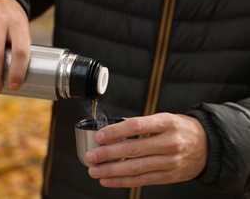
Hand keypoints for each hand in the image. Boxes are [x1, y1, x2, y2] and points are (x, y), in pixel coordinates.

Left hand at [85, 113, 207, 186]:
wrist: (208, 146)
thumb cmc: (180, 129)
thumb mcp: (164, 118)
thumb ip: (141, 123)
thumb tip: (114, 127)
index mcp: (166, 123)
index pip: (136, 126)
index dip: (115, 132)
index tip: (99, 136)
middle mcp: (169, 142)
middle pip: (133, 149)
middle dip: (108, 154)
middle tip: (90, 156)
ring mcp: (170, 161)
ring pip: (136, 167)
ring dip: (111, 170)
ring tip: (94, 170)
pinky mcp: (169, 176)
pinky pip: (142, 180)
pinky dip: (122, 180)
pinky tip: (108, 179)